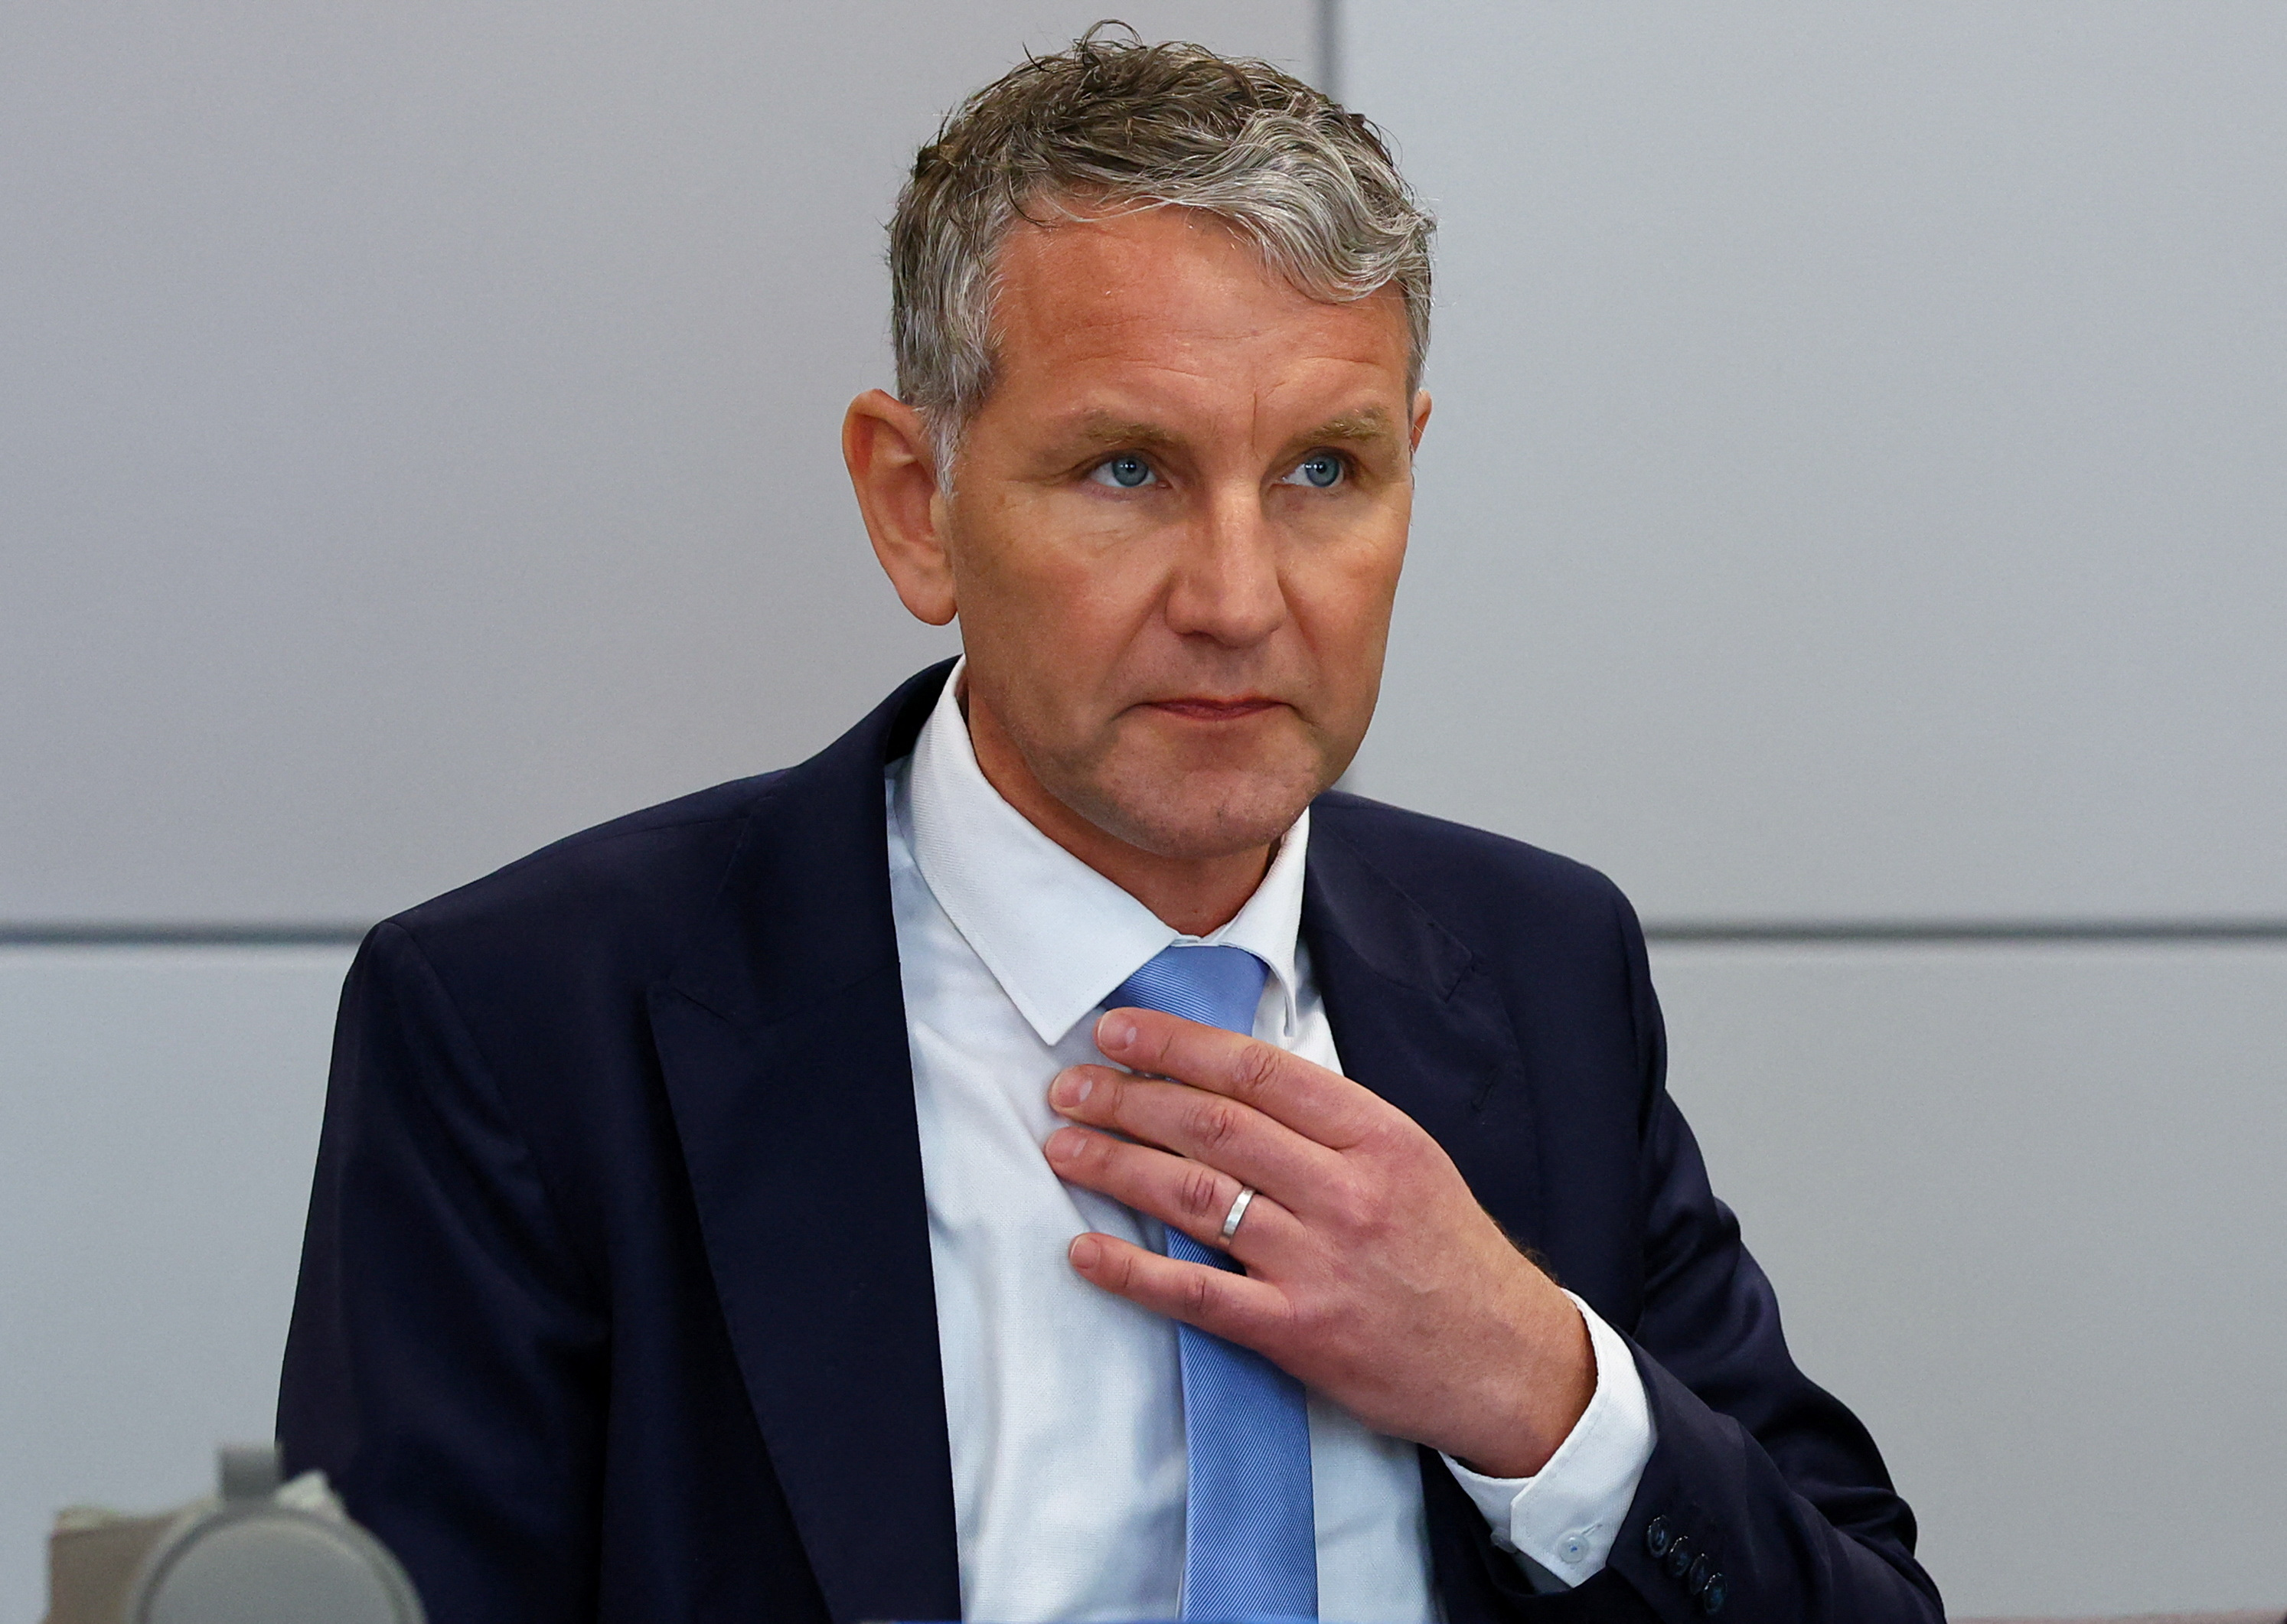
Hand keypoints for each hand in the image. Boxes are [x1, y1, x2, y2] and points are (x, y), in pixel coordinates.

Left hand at [1044, 1007, 1594, 1477]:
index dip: (1178, 1044)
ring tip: (1065, 1147)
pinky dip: (1132, 1270)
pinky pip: (1196, 1294)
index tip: (1119, 1031)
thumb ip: (1329, 1123)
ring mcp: (1319, 1263)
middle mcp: (1346, 1192)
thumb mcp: (1409, 1161)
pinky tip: (1086, 1250)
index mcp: (1376, 1136)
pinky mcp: (1298, 1331)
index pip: (1258, 1071)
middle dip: (1128, 1099)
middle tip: (1071, 1087)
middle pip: (1213, 1126)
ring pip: (1194, 1197)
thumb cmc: (1449, 1256)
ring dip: (1115, 1167)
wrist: (1507, 1361)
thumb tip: (1230, 1080)